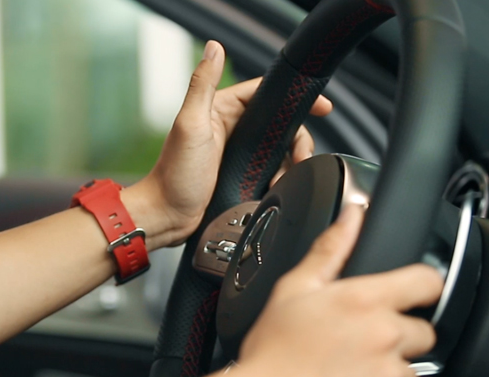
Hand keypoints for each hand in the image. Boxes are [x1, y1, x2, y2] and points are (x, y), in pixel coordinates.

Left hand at [127, 41, 332, 247]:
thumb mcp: (190, 125)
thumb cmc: (173, 175)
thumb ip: (203, 85)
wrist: (167, 216)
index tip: (321, 106)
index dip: (294, 97)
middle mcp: (232, 129)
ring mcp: (239, 154)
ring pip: (280, 149)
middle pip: (280, 124)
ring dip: (291, 161)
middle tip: (303, 156)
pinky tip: (279, 186)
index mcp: (221, 110)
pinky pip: (273, 170)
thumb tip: (214, 48)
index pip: (265, 93)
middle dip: (298, 138)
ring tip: (289, 175)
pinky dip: (282, 177)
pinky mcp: (242, 175)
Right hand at [239, 206, 443, 376]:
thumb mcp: (294, 290)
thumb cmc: (273, 353)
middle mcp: (384, 338)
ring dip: (390, 369)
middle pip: (423, 331)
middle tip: (363, 340)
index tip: (413, 293)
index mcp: (364, 301)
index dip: (422, 285)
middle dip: (399, 334)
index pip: (427, 282)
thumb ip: (331, 249)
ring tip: (352, 369)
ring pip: (411, 369)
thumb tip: (353, 213)